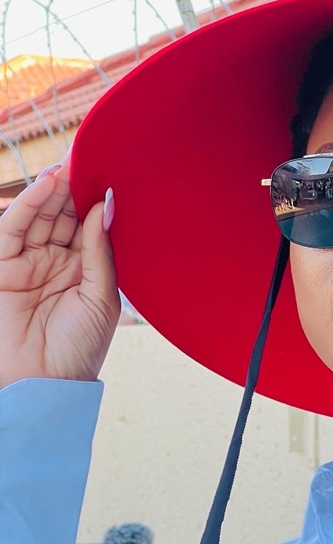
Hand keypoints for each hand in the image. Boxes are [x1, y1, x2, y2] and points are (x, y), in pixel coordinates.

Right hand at [0, 151, 119, 388]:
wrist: (44, 383)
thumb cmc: (79, 348)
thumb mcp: (101, 296)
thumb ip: (100, 250)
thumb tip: (105, 206)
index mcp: (86, 272)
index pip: (90, 228)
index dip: (96, 202)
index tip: (111, 174)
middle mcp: (58, 263)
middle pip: (66, 217)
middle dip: (76, 190)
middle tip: (91, 160)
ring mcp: (29, 263)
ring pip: (42, 218)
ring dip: (55, 192)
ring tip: (71, 167)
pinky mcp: (3, 266)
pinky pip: (15, 228)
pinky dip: (30, 204)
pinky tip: (48, 185)